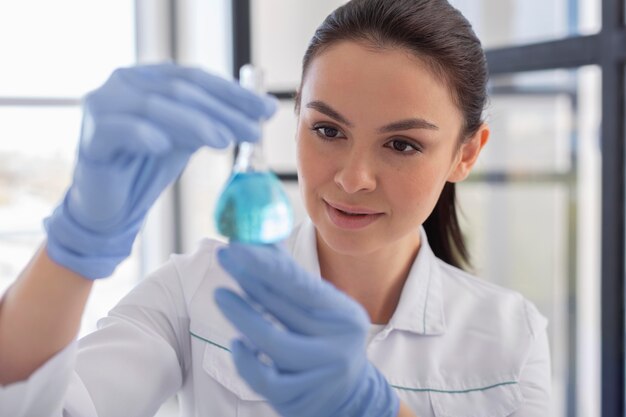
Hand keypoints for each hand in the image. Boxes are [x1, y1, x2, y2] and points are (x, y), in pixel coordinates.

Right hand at [45, 64, 276, 278]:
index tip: (267, 110)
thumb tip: (263, 109)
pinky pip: (121, 130)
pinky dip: (146, 135)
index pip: (196, 78)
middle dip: (222, 110)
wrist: (111, 206)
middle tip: (254, 130)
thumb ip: (215, 119)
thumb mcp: (187, 138)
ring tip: (226, 141)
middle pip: (180, 90)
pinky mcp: (92, 136)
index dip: (233, 93)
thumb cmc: (148, 167)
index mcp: (148, 77)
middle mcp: (124, 83)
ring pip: (155, 107)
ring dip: (194, 123)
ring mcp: (103, 105)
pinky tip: (166, 146)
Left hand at [215, 244, 399, 416]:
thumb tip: (261, 240)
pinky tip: (237, 343)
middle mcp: (337, 344)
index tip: (238, 246)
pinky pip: (263, 379)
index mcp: (343, 316)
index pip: (301, 285)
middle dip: (250, 279)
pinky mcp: (300, 400)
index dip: (266, 264)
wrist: (350, 395)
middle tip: (225, 257)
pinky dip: (245, 359)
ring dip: (242, 316)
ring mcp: (319, 375)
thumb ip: (292, 277)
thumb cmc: (326, 340)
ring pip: (273, 343)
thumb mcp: (321, 308)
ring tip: (221, 295)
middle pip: (285, 308)